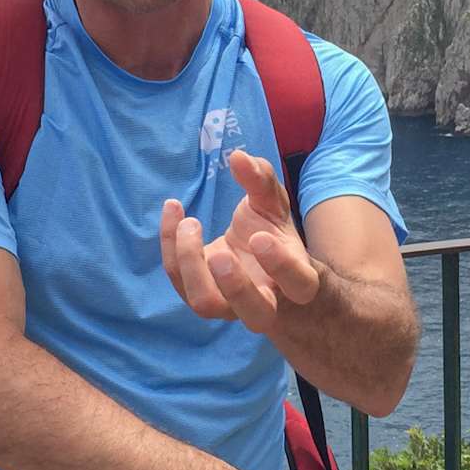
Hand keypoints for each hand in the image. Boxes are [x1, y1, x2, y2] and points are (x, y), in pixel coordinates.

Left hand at [160, 151, 322, 330]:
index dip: (281, 265)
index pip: (298, 283)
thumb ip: (261, 180)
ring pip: (206, 303)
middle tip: (220, 255)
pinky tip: (174, 210)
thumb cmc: (270, 231)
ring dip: (191, 265)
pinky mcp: (199, 293)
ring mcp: (229, 304)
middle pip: (254, 313)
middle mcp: (265, 300)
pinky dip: (171, 244)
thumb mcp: (272, 203)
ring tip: (190, 222)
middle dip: (234, 286)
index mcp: (295, 278)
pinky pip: (178, 278)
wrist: (253, 260)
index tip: (259, 236)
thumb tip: (238, 157)